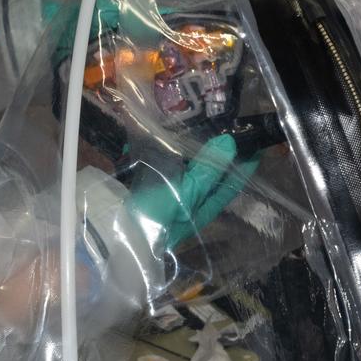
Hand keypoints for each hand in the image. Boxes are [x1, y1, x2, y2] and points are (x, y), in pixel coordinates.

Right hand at [77, 133, 258, 327]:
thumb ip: (206, 171)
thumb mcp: (184, 194)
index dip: (242, 164)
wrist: (107, 237)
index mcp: (200, 207)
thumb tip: (231, 144)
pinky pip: (151, 167)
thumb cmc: (153, 218)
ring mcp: (160, 197)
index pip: (228, 184)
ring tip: (185, 124)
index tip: (253, 141)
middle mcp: (184, 203)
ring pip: (178, 168)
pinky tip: (148, 138)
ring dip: (180, 150)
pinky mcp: (138, 191)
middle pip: (204, 174)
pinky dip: (151, 153)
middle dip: (210, 152)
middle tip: (216, 122)